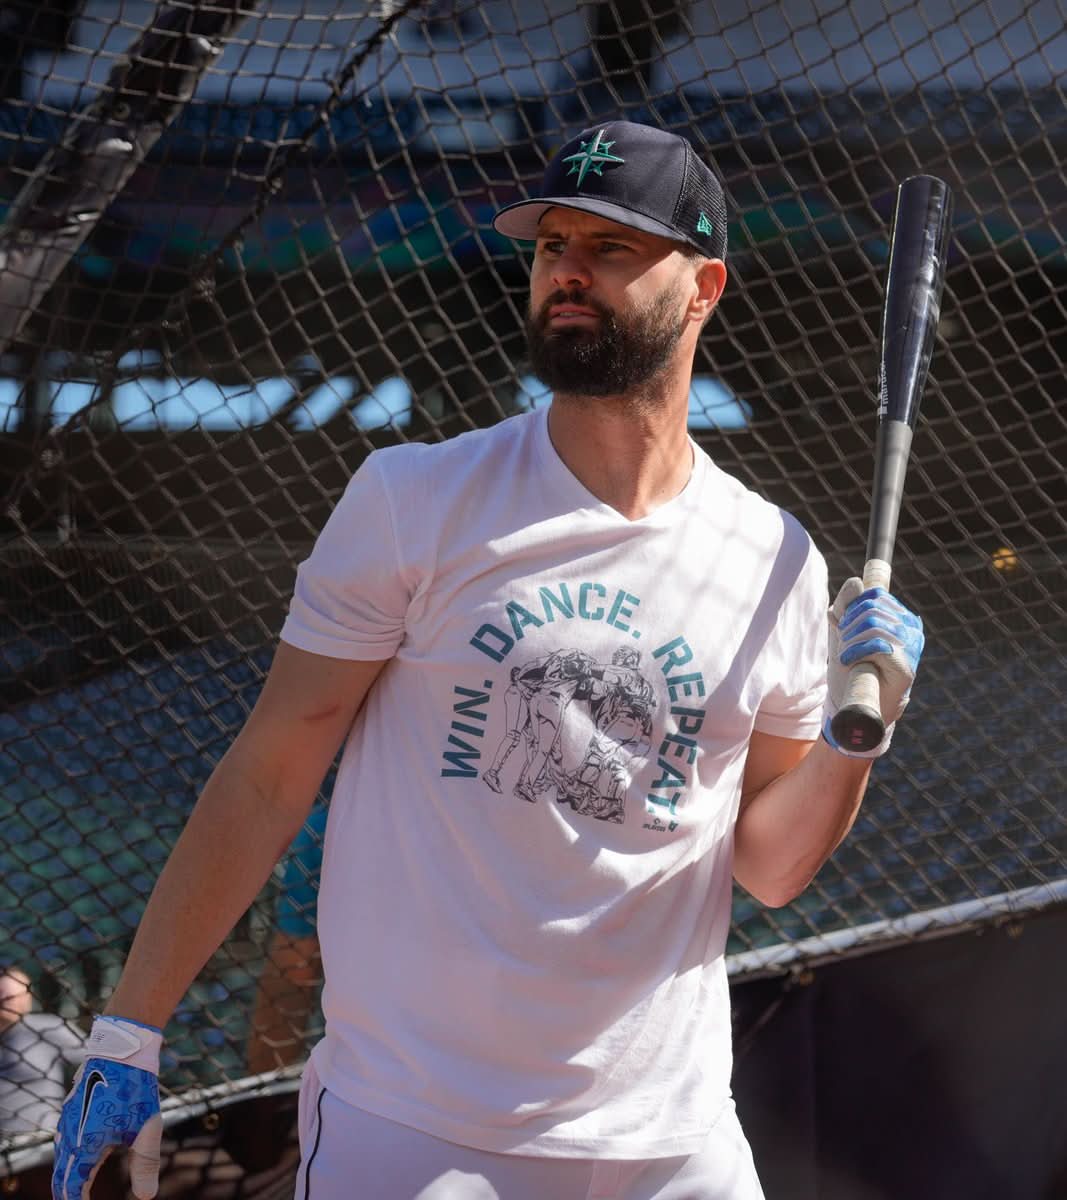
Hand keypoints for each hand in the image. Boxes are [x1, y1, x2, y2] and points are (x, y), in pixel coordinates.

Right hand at [52, 1016, 162, 1199]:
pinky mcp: (69, 1109)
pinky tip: (78, 1156)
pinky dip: (66, 1156)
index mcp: (84, 1146)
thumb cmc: (136, 1089)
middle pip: (61, 1177)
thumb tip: (147, 1197)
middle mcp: (69, 1136)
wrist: (122, 1050)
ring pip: (60, 1158)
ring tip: (76, 1188)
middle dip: (68, 1193)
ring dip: (66, 1175)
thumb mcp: (147, 1128)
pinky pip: (62, 1141)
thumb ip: (145, 1165)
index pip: (72, 1188)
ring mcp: (66, 1121)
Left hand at [822, 578, 923, 757]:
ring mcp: (911, 647)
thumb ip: (846, 607)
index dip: (853, 606)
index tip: (842, 625)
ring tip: (845, 654)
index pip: (875, 594)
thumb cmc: (852, 666)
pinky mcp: (906, 666)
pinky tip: (848, 660)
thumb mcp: (843, 632)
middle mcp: (910, 629)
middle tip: (842, 643)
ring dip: (850, 639)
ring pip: (874, 624)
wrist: (857, 703)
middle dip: (849, 624)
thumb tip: (857, 582)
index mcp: (898, 617)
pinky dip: (857, 650)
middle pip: (872, 607)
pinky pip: (878, 644)